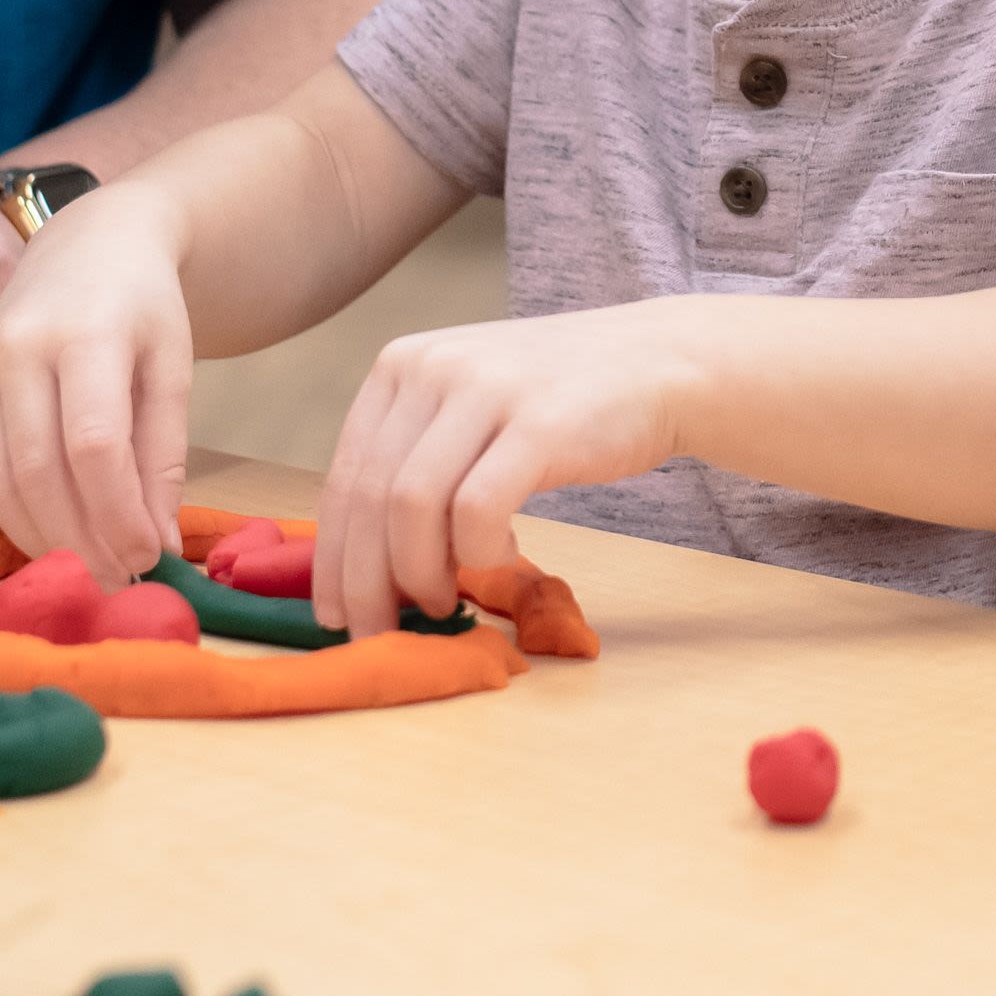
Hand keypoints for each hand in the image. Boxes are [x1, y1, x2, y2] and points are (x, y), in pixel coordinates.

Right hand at [0, 186, 203, 580]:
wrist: (91, 243)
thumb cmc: (143, 306)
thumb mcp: (172, 367)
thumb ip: (163, 453)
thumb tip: (157, 542)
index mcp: (86, 333)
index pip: (94, 443)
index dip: (118, 512)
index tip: (149, 556)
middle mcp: (21, 347)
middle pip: (40, 468)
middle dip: (81, 538)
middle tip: (119, 580)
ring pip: (1, 479)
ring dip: (45, 538)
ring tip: (91, 571)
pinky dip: (18, 516)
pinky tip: (55, 538)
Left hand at [314, 303, 701, 631]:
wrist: (661, 362)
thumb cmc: (560, 401)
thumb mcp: (469, 406)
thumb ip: (417, 458)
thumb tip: (362, 562)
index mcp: (401, 364)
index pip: (344, 477)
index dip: (334, 557)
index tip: (335, 612)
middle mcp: (433, 366)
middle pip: (369, 498)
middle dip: (366, 582)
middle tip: (377, 633)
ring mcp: (486, 388)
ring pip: (412, 508)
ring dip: (419, 574)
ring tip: (443, 601)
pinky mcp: (538, 421)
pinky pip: (478, 510)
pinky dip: (479, 552)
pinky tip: (501, 557)